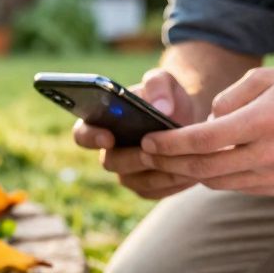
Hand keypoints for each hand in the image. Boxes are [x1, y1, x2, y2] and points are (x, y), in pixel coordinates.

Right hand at [72, 68, 201, 198]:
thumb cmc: (167, 97)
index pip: (82, 134)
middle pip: (110, 162)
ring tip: (181, 158)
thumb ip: (158, 84)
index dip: (91, 137)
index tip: (108, 136)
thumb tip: (160, 107)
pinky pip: (155, 191)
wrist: (189, 118)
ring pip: (135, 181)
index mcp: (101, 124)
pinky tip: (191, 170)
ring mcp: (126, 174)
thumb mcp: (164, 81)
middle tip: (151, 150)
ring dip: (158, 170)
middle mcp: (109, 152)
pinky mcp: (147, 189)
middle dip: (131, 157)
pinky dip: (173, 182)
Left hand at [139, 67, 273, 195]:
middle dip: (169, 163)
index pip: (203, 140)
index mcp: (264, 122)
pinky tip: (201, 164)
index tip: (147, 142)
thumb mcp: (262, 77)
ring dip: (188, 172)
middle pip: (204, 168)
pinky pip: (235, 185)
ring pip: (217, 181)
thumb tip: (202, 125)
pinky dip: (215, 176)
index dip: (170, 144)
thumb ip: (225, 100)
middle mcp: (271, 154)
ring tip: (166, 160)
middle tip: (145, 156)